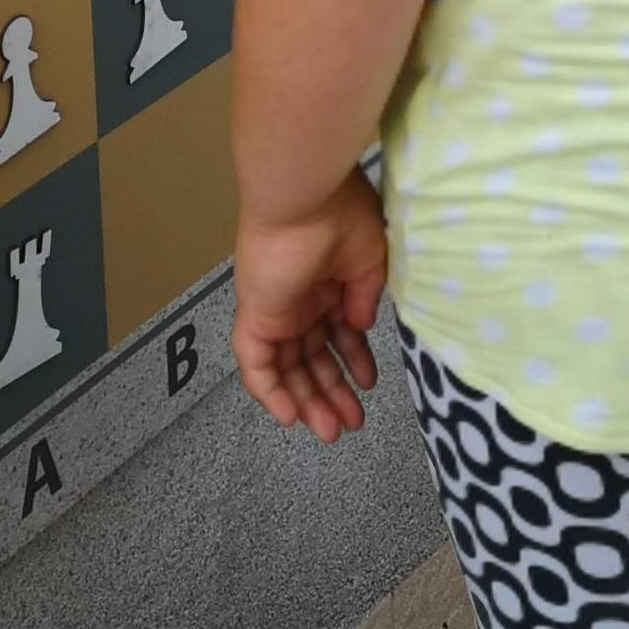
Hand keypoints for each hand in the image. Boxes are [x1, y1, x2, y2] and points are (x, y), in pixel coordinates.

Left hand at [232, 170, 388, 442]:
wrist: (306, 197)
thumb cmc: (342, 216)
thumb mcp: (371, 261)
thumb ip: (365, 299)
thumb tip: (360, 329)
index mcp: (328, 284)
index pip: (338, 334)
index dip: (354, 361)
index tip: (369, 383)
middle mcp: (300, 301)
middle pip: (312, 358)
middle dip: (332, 392)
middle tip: (351, 424)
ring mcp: (276, 310)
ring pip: (287, 369)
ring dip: (308, 401)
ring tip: (330, 431)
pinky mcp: (256, 317)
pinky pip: (257, 365)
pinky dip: (271, 393)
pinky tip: (291, 418)